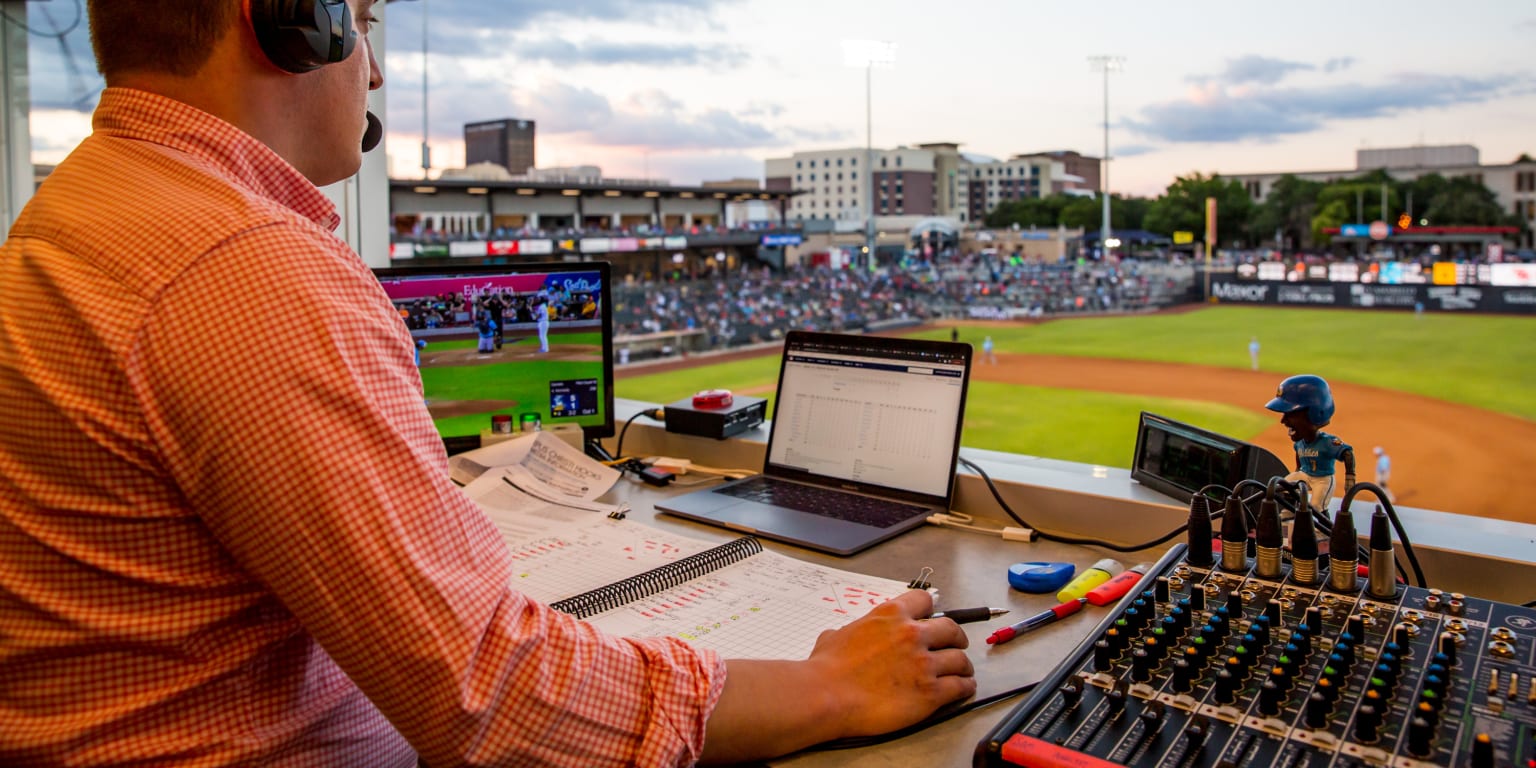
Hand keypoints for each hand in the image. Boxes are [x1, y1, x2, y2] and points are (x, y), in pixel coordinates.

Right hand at [702, 590, 975, 762]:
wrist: (827, 695)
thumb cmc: (827, 669)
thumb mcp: (834, 636)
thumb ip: (848, 632)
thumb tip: (838, 636)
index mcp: (891, 615)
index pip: (925, 600)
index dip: (931, 609)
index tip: (934, 616)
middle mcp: (912, 634)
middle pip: (951, 629)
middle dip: (955, 637)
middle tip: (956, 643)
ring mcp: (924, 663)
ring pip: (960, 659)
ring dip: (963, 665)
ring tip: (963, 670)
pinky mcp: (931, 692)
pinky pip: (960, 686)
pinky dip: (965, 687)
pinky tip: (964, 688)